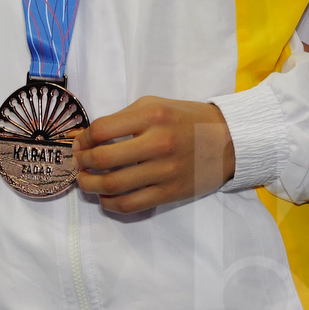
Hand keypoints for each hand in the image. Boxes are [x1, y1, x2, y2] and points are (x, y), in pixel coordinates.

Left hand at [73, 96, 232, 213]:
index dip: (83, 139)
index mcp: (151, 116)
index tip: (80, 143)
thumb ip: (121, 118)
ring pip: (113, 185)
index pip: (101, 130)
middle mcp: (158, 144)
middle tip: (78, 162)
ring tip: (85, 181)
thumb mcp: (153, 105)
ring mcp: (165, 171)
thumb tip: (85, 136)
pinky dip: (110, 203)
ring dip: (89, 185)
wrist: (229, 140)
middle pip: (103, 159)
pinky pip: (131, 204)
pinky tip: (105, 196)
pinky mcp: (171, 193)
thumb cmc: (186, 119)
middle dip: (82, 162)